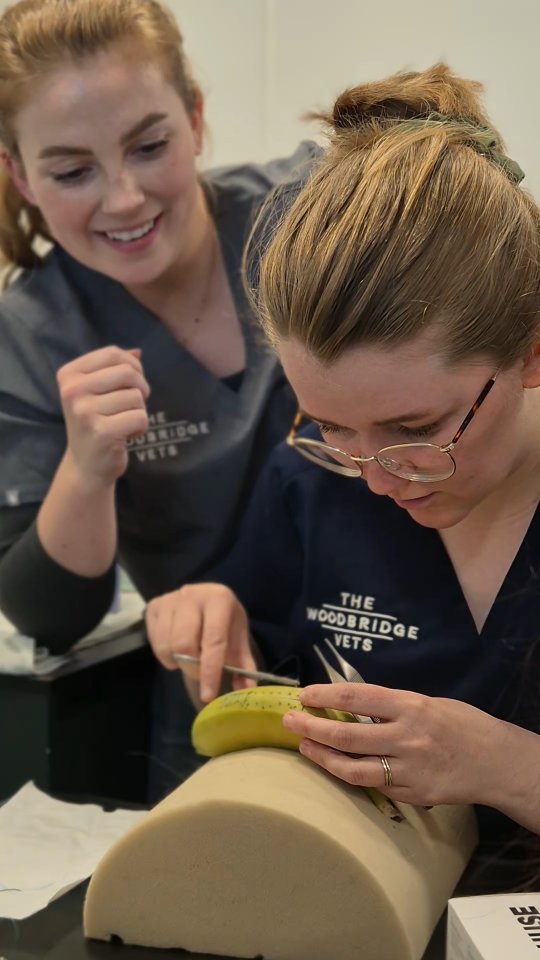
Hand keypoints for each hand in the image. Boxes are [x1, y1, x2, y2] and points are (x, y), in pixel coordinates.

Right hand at [57, 346, 149, 487]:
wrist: (86, 465)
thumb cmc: (96, 423)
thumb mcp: (98, 392)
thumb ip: (115, 369)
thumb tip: (138, 352)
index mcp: (69, 375)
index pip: (112, 354)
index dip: (133, 366)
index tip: (132, 384)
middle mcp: (72, 391)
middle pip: (128, 373)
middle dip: (141, 388)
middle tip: (134, 404)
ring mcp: (85, 412)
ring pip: (136, 397)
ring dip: (139, 411)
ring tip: (123, 423)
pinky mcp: (102, 432)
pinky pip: (141, 417)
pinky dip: (141, 428)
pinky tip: (127, 436)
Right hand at [145, 583, 257, 701]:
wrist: (206, 600)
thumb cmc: (224, 622)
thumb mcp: (238, 640)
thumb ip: (244, 666)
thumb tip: (246, 690)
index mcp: (219, 599)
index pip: (214, 640)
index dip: (210, 670)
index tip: (208, 695)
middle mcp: (192, 594)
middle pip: (185, 644)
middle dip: (192, 667)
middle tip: (199, 672)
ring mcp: (170, 599)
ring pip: (167, 644)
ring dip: (177, 661)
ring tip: (188, 658)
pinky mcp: (153, 606)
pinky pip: (154, 641)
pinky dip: (164, 654)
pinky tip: (175, 649)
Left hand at [282, 683, 512, 808]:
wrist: (497, 762)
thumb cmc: (463, 725)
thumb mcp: (428, 703)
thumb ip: (393, 706)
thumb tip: (352, 705)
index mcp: (411, 707)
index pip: (357, 696)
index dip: (325, 695)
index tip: (304, 694)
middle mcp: (407, 737)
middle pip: (347, 733)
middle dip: (312, 726)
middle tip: (290, 720)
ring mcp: (409, 770)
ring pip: (353, 768)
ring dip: (323, 756)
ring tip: (305, 746)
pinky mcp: (412, 795)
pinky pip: (374, 786)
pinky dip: (353, 775)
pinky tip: (338, 766)